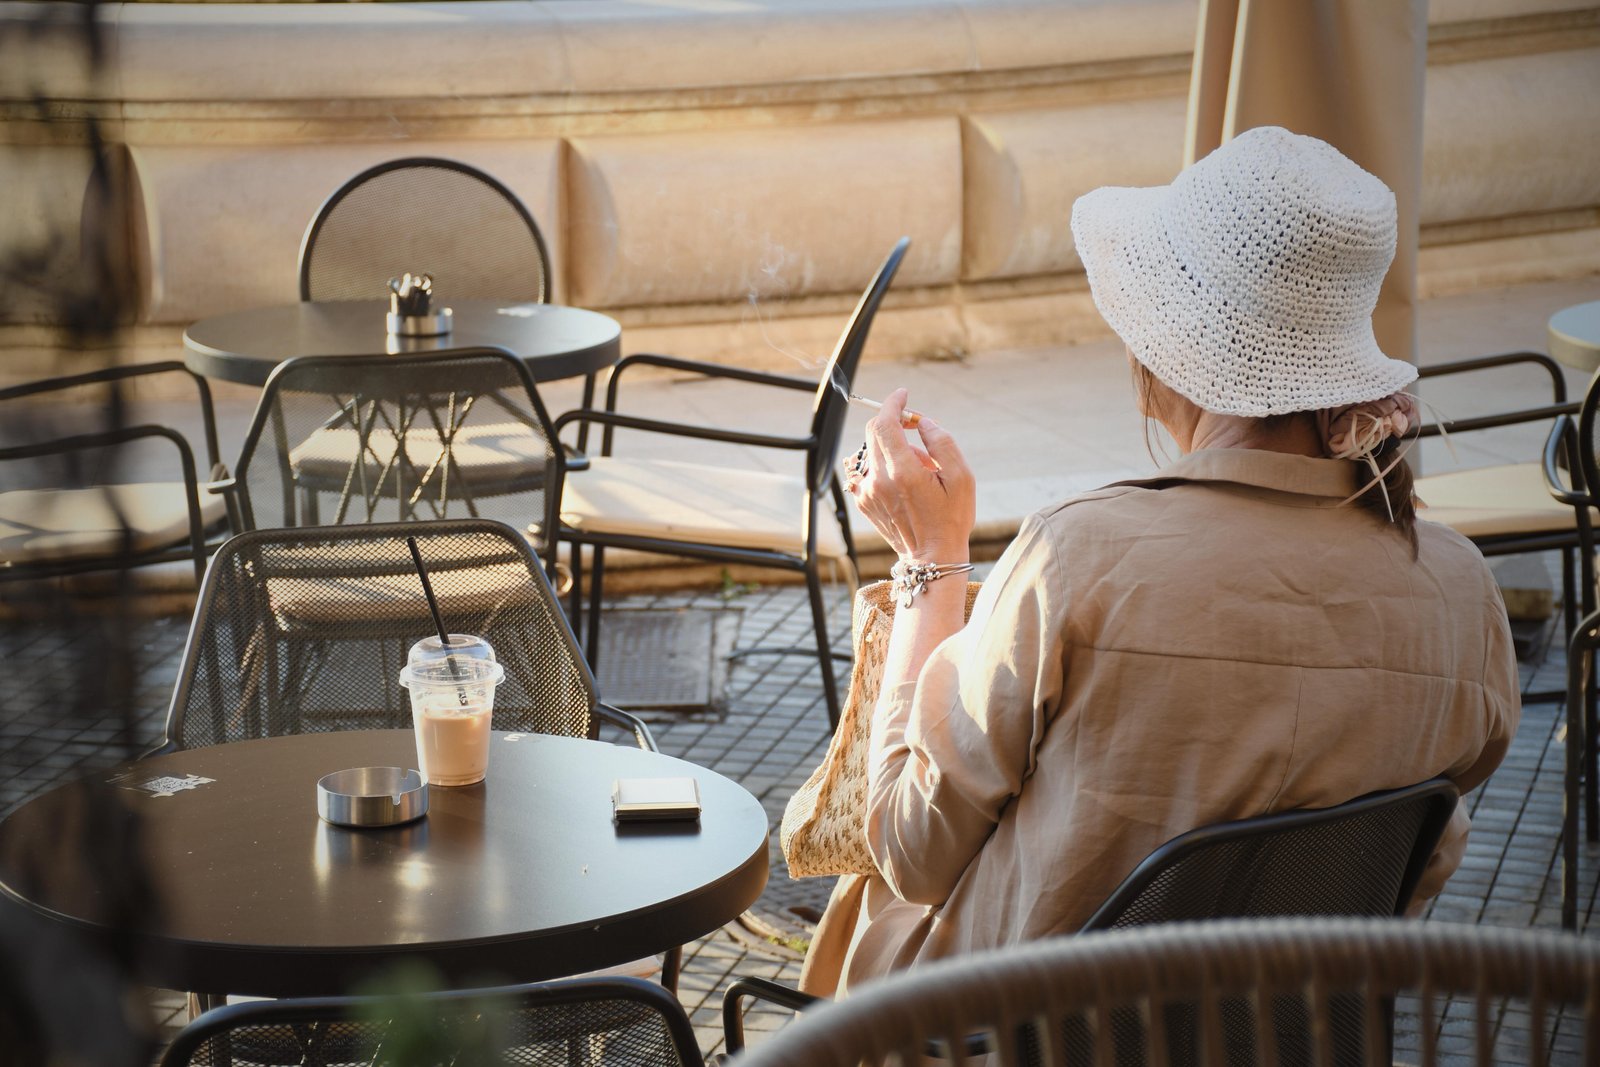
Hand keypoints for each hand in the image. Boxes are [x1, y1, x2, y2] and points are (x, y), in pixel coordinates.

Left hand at [848, 388, 974, 561]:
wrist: (932, 558)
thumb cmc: (952, 519)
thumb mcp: (962, 478)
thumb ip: (942, 443)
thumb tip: (923, 422)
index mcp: (903, 472)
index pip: (885, 424)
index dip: (893, 404)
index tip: (903, 395)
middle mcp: (879, 480)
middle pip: (874, 433)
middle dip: (895, 423)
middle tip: (917, 432)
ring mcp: (867, 492)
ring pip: (872, 451)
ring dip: (893, 449)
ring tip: (918, 471)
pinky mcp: (863, 501)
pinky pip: (867, 469)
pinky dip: (884, 466)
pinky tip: (904, 483)